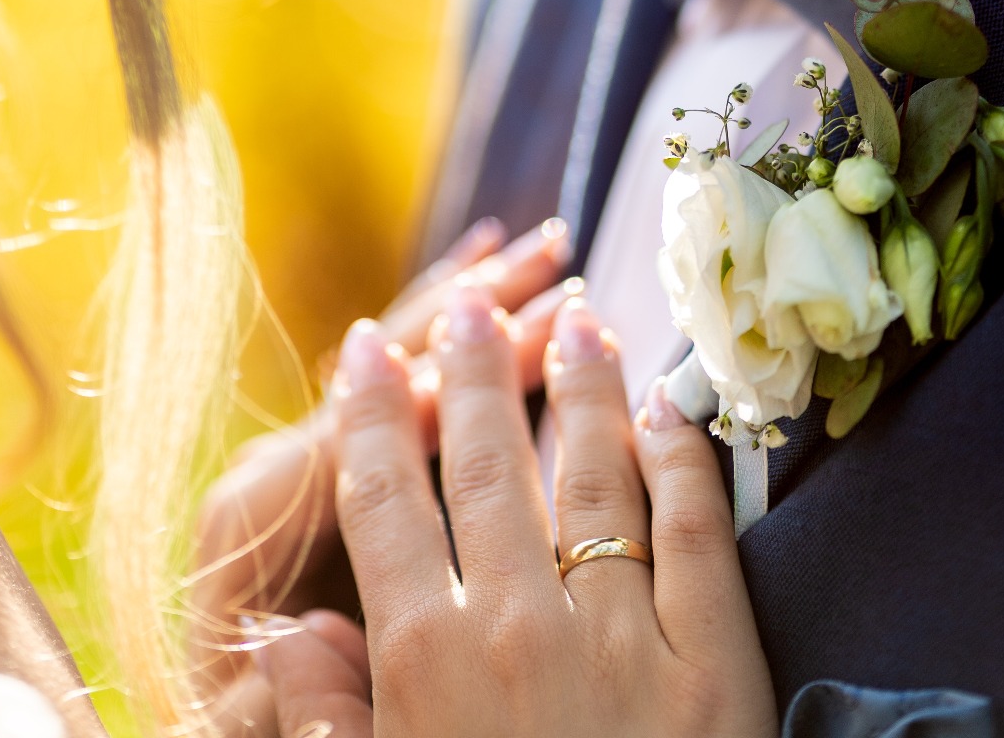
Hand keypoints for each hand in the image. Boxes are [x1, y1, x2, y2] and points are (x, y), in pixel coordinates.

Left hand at [191, 218, 572, 676]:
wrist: (217, 709)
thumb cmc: (244, 719)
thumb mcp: (255, 723)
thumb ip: (285, 692)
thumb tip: (311, 634)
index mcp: (257, 509)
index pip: (362, 436)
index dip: (442, 391)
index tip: (525, 342)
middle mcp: (282, 454)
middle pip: (388, 368)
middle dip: (475, 313)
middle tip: (554, 255)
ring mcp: (311, 445)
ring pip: (400, 352)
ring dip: (473, 299)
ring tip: (541, 247)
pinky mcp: (338, 450)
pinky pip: (404, 374)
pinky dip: (450, 321)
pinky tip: (497, 277)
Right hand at [260, 289, 778, 737]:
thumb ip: (326, 724)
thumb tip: (286, 633)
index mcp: (426, 668)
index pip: (382, 504)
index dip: (368, 416)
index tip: (364, 347)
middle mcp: (519, 631)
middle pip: (484, 466)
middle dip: (469, 372)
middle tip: (468, 307)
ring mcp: (624, 641)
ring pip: (592, 476)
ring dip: (579, 388)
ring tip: (574, 321)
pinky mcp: (717, 668)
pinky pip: (699, 536)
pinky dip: (685, 462)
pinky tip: (672, 412)